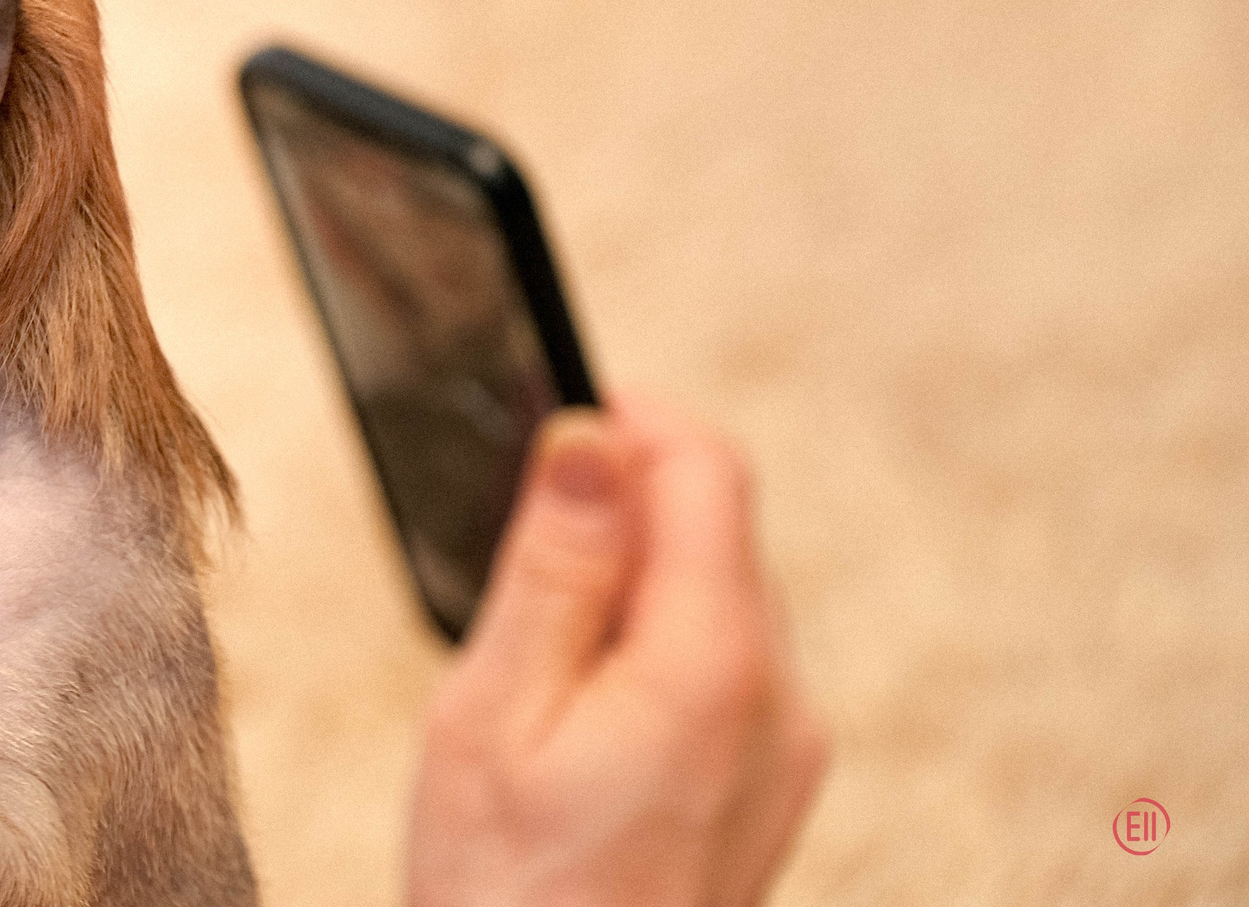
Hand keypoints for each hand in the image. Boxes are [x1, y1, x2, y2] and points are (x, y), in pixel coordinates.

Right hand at [405, 397, 828, 906]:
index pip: (709, 470)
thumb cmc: (506, 894)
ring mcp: (786, 747)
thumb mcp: (493, 713)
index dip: (631, 420)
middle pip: (718, 528)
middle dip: (621, 508)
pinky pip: (725, 663)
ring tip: (533, 661)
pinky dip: (654, 644)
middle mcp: (777, 699)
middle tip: (511, 561)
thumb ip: (555, 567)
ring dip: (633, 582)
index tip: (551, 426)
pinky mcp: (772, 781)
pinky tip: (577, 712)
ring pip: (719, 593)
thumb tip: (591, 437)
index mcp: (710, 667)